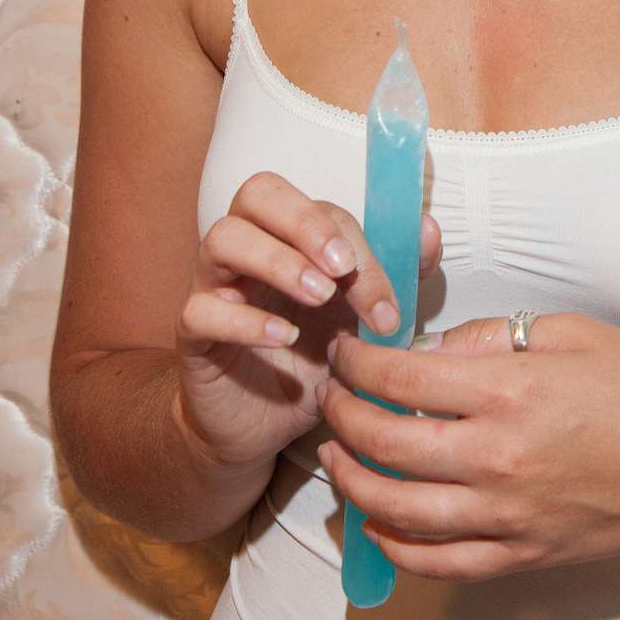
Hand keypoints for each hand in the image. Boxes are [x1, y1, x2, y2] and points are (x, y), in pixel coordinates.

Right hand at [175, 169, 442, 475]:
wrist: (264, 427)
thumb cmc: (312, 360)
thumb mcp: (362, 320)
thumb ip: (396, 275)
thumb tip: (428, 229)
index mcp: (290, 236)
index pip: (321, 209)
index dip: (359, 245)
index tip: (387, 304)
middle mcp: (248, 249)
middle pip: (258, 193)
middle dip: (306, 223)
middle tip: (341, 269)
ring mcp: (214, 287)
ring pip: (223, 237)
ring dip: (276, 260)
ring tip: (318, 297)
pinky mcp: (192, 334)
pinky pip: (200, 309)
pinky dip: (244, 319)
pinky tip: (283, 338)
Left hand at [316, 310, 619, 580]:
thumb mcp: (566, 331)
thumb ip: (488, 336)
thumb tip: (430, 351)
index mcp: (508, 391)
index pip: (400, 379)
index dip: (357, 364)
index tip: (344, 354)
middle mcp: (497, 457)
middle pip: (385, 443)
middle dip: (341, 417)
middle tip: (329, 398)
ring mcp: (506, 514)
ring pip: (398, 511)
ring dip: (352, 483)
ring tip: (336, 459)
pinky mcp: (521, 555)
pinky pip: (439, 562)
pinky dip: (396, 547)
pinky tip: (377, 523)